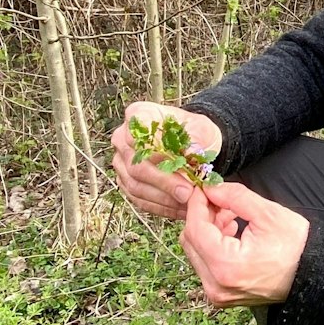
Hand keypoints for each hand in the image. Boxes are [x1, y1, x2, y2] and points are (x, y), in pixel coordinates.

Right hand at [110, 102, 222, 219]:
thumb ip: (197, 137)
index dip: (157, 152)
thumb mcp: (202, 127)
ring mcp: (121, 163)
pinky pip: (139, 200)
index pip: (136, 134)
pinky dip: (161, 207)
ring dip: (164, 198)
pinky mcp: (126, 183)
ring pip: (136, 186)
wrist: (192, 145)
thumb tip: (193, 152)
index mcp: (138, 115)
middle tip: (188, 192)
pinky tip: (180, 209)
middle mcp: (122, 139)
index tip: (181, 163)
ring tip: (188, 203)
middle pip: (136, 166)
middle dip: (164, 182)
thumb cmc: (194, 132)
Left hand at [179, 181, 308, 307]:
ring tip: (230, 218)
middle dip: (202, 216)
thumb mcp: (268, 214)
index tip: (204, 188)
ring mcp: (217, 293)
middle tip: (221, 201)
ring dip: (207, 230)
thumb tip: (210, 187)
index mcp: (226, 266)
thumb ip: (235, 197)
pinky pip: (204, 265)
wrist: (311, 277)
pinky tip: (231, 234)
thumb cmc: (296, 249)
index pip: (195, 228)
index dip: (197, 203)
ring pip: (195, 252)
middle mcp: (216, 285)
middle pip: (190, 241)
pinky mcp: (221, 295)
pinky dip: (212, 246)